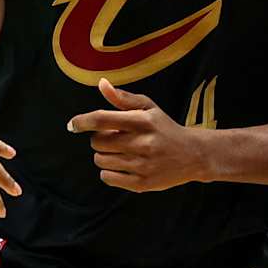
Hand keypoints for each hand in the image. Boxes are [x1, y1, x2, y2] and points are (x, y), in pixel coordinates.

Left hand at [68, 78, 207, 191]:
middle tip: (113, 139)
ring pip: (100, 160)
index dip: (82, 121)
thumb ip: (123, 98)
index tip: (73, 125)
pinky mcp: (143, 183)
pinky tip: (120, 166)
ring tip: (119, 152)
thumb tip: (102, 84)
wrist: (194, 155)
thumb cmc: (165, 128)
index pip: (101, 119)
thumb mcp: (149, 108)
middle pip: (97, 142)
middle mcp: (142, 143)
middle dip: (99, 140)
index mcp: (142, 121)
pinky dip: (108, 172)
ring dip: (103, 155)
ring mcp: (142, 165)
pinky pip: (108, 178)